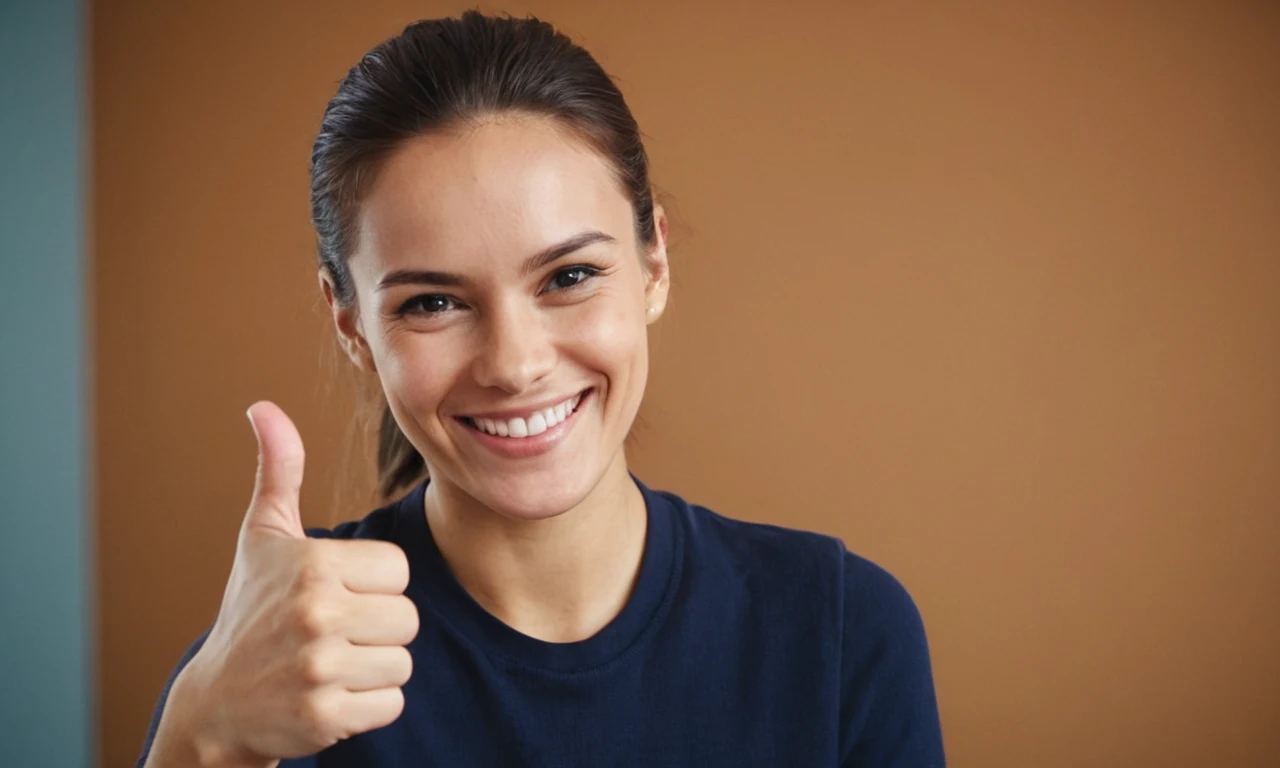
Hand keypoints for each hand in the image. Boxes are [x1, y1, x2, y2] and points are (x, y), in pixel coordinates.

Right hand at [175, 401, 418, 763]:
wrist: (217, 704)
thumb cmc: (250, 610)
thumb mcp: (263, 537)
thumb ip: (279, 472)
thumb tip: (264, 406)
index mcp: (314, 563)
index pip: (400, 571)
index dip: (374, 585)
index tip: (335, 593)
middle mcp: (316, 613)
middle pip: (407, 619)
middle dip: (378, 629)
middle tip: (332, 634)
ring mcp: (320, 668)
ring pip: (403, 663)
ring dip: (374, 669)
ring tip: (330, 664)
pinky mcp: (325, 717)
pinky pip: (392, 704)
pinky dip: (368, 707)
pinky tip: (329, 696)